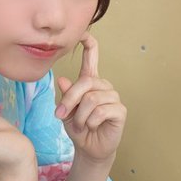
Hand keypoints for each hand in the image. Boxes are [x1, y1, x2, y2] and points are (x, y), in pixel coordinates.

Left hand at [55, 33, 126, 166]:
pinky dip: (90, 122)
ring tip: (81, 124)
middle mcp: (103, 86)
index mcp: (90, 82)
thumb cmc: (78, 127)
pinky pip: (100, 111)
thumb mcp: (67, 111)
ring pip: (91, 99)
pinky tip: (92, 126)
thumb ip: (67, 96)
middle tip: (61, 115)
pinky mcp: (119, 110)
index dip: (88, 45)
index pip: (91, 58)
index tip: (84, 33)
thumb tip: (63, 80)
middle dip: (70, 100)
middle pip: (85, 82)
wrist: (88, 148)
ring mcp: (113, 97)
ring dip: (80, 116)